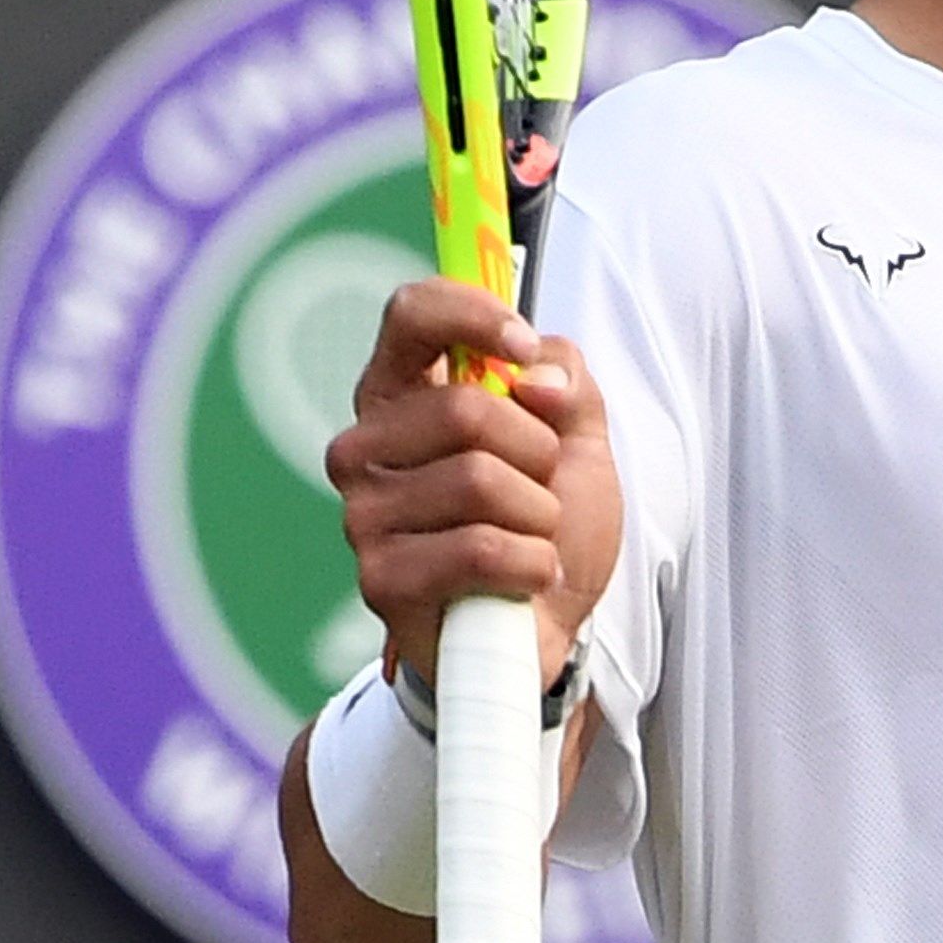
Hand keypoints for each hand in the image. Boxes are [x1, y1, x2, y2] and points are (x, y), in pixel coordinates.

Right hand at [324, 278, 620, 687]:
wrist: (551, 626)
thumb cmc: (548, 523)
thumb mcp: (579, 437)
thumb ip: (566, 380)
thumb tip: (533, 375)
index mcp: (404, 396)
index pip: (410, 315)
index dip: (472, 316)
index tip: (521, 348)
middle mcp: (366, 448)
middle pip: (464, 407)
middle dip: (537, 451)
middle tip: (540, 488)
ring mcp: (364, 514)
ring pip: (479, 480)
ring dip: (538, 515)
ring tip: (530, 538)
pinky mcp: (380, 578)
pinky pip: (481, 548)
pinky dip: (530, 563)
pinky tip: (523, 578)